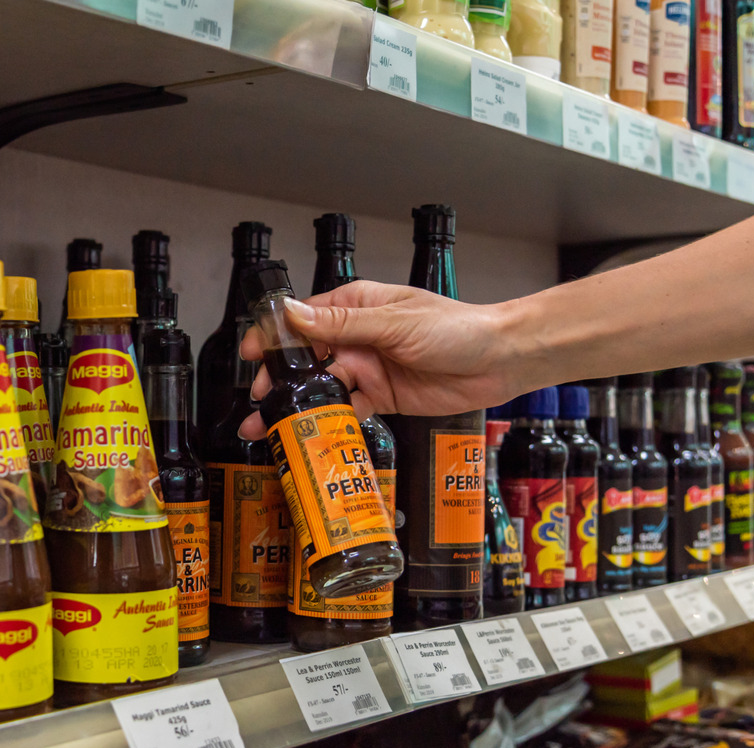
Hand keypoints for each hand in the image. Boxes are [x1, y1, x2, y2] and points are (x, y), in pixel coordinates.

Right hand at [236, 280, 522, 439]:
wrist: (500, 361)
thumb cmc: (458, 329)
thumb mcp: (394, 323)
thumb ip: (341, 325)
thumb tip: (293, 315)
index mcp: (358, 306)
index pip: (304, 319)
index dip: (274, 336)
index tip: (252, 354)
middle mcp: (358, 337)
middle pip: (306, 358)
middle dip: (279, 379)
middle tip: (260, 399)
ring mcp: (369, 368)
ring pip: (322, 388)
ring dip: (297, 405)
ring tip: (271, 424)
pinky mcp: (381, 397)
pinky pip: (347, 411)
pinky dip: (327, 423)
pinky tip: (310, 434)